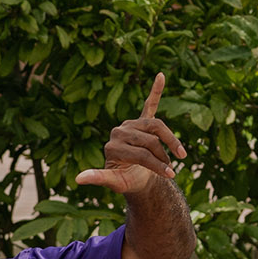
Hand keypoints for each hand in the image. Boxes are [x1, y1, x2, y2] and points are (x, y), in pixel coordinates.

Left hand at [76, 72, 188, 194]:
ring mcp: (131, 125)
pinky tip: (161, 76)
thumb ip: (99, 177)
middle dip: (163, 157)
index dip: (158, 165)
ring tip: (180, 154)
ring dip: (170, 140)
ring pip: (157, 127)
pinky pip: (150, 105)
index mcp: (111, 146)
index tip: (170, 175)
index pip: (141, 154)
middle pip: (150, 141)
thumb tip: (77, 179)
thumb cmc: (126, 181)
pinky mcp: (142, 121)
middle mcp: (119, 132)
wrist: (135, 177)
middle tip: (169, 170)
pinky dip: (156, 91)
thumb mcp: (114, 182)